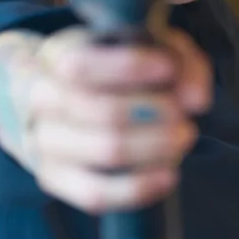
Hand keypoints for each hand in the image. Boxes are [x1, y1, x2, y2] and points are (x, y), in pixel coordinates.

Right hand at [0, 26, 212, 212]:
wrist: (52, 95)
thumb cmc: (110, 68)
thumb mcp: (143, 44)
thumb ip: (178, 59)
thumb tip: (196, 99)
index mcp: (56, 56)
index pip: (83, 65)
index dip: (129, 67)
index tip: (169, 68)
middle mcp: (41, 99)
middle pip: (102, 112)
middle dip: (154, 112)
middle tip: (184, 114)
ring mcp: (43, 142)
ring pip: (105, 152)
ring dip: (155, 147)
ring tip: (183, 138)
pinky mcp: (52, 178)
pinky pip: (95, 194)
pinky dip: (138, 188)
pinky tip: (169, 176)